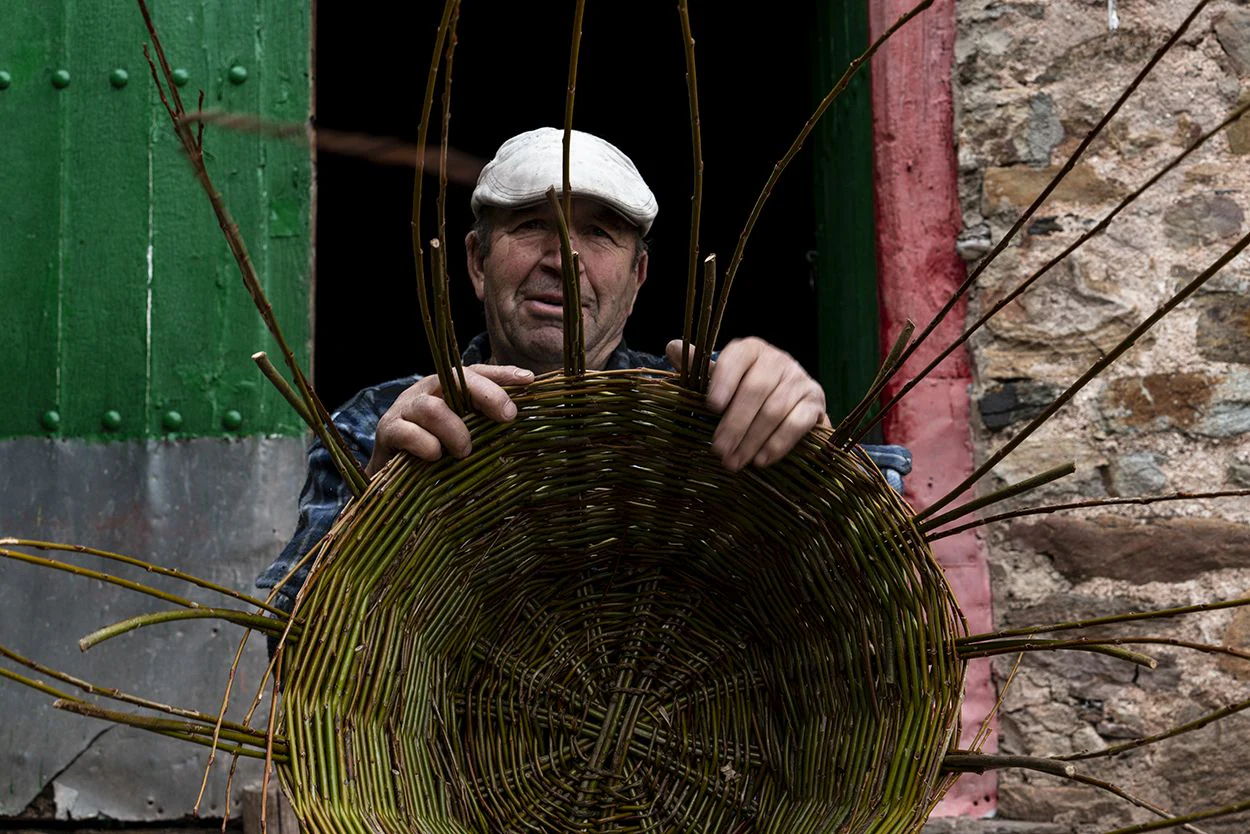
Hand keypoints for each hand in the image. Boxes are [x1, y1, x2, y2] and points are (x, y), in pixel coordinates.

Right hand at [365, 364, 533, 476]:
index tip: (528, 380)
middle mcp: (426, 390)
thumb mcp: (464, 434)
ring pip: (432, 409)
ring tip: (464, 451)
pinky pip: (409, 433)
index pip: (476, 372)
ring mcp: (404, 408)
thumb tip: (519, 423)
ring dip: (455, 432)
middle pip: (457, 379)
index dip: (502, 374)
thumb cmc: (435, 450)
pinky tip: (436, 457)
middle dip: (488, 395)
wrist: (390, 473)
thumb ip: (485, 424)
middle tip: (507, 418)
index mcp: (447, 387)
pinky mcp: (388, 430)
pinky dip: (428, 447)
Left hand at [667, 337, 829, 470]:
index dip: (723, 381)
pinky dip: (777, 444)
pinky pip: (797, 424)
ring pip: (775, 410)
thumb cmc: (745, 392)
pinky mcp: (815, 402)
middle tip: (718, 450)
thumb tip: (672, 346)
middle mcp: (778, 360)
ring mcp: (800, 380)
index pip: (737, 359)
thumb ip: (701, 368)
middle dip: (735, 423)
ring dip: (752, 440)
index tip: (710, 407)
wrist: (790, 403)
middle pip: (756, 390)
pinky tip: (760, 460)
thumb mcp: (722, 380)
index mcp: (751, 350)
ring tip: (734, 462)